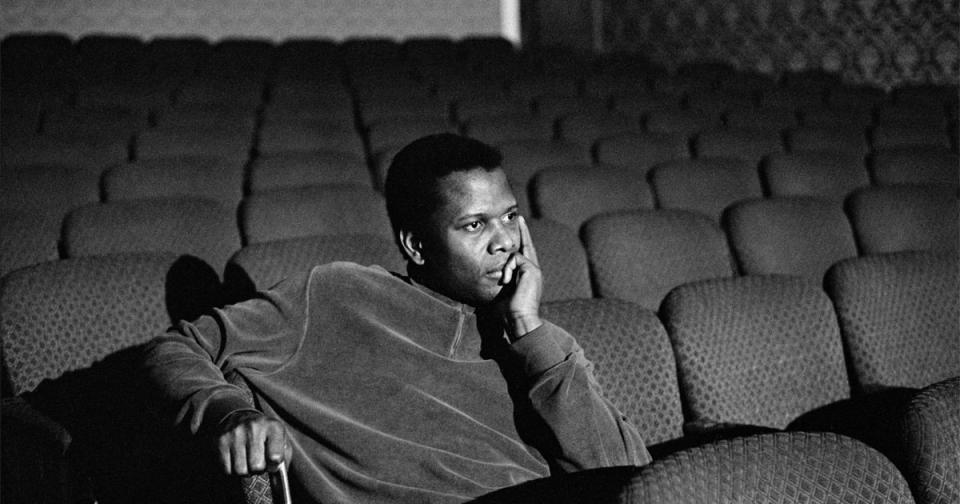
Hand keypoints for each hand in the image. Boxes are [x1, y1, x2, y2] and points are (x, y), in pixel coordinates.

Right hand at [216, 410, 291, 475]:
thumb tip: (278, 480)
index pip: (275, 457)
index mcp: (273, 427)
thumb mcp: (281, 441)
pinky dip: (232, 470)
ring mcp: (236, 433)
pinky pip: (227, 469)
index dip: (274, 466)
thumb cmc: (265, 435)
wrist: (241, 418)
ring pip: (240, 470)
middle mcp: (254, 427)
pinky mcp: (221, 440)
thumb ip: (284, 459)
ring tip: (247, 461)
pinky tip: (236, 459)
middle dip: (258, 469)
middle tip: (258, 462)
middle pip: (256, 466)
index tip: (272, 462)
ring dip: (245, 471)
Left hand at [497, 216, 542, 340]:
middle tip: (519, 217)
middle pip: (526, 247)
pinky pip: (516, 259)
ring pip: (516, 255)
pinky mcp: (533, 270)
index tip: (520, 225)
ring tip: (504, 282)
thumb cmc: (507, 312)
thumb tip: (491, 275)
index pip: (524, 254)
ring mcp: (535, 270)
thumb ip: (500, 279)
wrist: (518, 319)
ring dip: (506, 267)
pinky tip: (507, 281)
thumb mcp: (500, 291)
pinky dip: (508, 269)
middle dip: (523, 232)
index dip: (522, 239)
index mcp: (527, 277)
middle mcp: (534, 272)